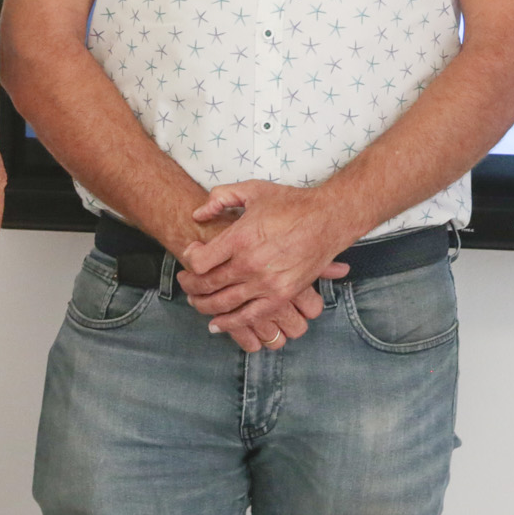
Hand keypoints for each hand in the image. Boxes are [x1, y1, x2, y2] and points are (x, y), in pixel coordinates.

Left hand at [179, 182, 351, 352]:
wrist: (328, 219)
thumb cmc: (291, 203)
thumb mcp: (253, 190)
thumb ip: (221, 197)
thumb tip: (197, 214)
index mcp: (240, 238)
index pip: (199, 261)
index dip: (189, 259)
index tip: (191, 254)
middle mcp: (250, 264)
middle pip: (207, 284)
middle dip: (190, 285)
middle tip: (185, 281)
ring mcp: (266, 283)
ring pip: (223, 303)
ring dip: (204, 305)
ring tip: (196, 301)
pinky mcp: (281, 295)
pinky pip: (249, 316)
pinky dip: (230, 323)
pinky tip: (216, 324)